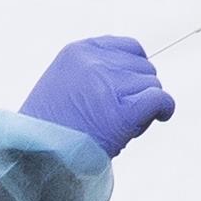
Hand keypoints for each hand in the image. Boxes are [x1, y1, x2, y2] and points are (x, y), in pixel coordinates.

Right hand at [19, 36, 175, 157]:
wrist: (36, 153)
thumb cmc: (50, 126)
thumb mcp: (64, 83)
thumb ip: (94, 71)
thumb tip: (133, 72)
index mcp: (79, 51)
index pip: (128, 47)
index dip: (133, 70)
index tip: (128, 87)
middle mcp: (95, 62)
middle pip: (143, 67)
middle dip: (137, 90)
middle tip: (118, 113)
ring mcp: (110, 84)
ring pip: (152, 85)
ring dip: (144, 105)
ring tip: (120, 124)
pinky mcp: (123, 110)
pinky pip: (160, 99)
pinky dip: (164, 109)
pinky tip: (161, 116)